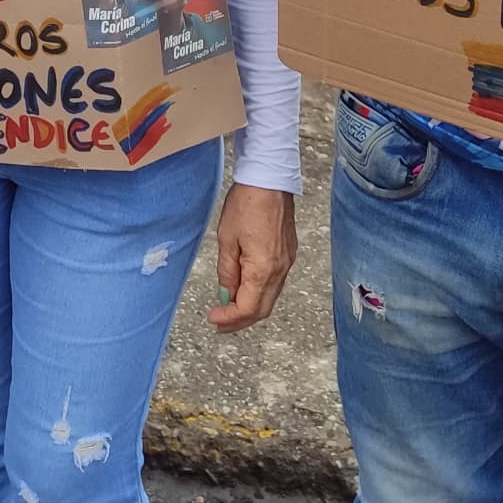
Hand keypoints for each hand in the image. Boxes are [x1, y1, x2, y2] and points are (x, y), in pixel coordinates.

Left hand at [210, 183, 297, 332]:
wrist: (270, 180)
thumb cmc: (247, 204)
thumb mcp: (226, 240)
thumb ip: (227, 272)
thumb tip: (226, 294)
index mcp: (263, 270)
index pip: (247, 308)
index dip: (229, 318)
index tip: (213, 318)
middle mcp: (280, 270)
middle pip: (262, 309)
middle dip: (240, 320)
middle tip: (220, 322)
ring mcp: (287, 262)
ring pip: (270, 297)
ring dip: (250, 307)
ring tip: (229, 308)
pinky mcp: (289, 253)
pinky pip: (275, 283)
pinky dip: (259, 292)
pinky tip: (244, 287)